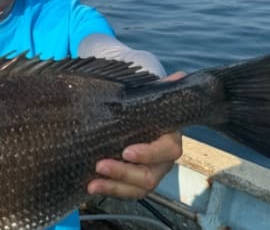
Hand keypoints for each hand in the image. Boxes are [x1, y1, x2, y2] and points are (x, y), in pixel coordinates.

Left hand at [87, 71, 185, 198]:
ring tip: (93, 183)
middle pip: (149, 175)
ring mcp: (149, 175)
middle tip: (101, 164)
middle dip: (124, 172)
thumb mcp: (149, 99)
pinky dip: (109, 191)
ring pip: (137, 188)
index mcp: (170, 140)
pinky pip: (125, 192)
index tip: (127, 151)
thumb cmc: (145, 111)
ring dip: (114, 187)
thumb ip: (160, 90)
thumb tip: (179, 76)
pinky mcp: (134, 183)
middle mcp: (162, 162)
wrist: (136, 122)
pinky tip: (91, 186)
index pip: (167, 150)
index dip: (148, 153)